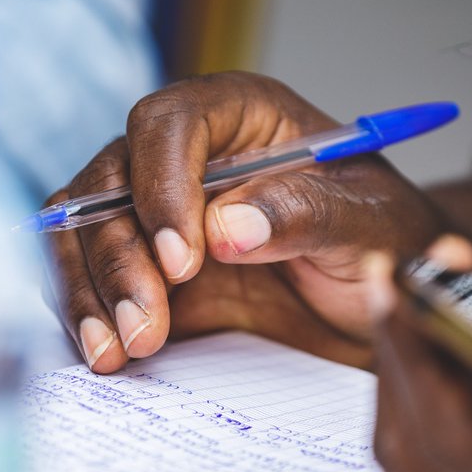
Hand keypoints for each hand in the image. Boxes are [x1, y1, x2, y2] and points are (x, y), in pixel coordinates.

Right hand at [44, 72, 446, 371]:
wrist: (383, 304)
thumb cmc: (387, 243)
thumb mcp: (370, 226)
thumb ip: (305, 215)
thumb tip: (224, 226)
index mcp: (243, 119)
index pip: (170, 125)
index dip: (162, 186)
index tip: (182, 261)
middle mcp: (187, 158)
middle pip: (112, 181)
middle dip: (119, 257)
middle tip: (145, 325)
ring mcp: (157, 214)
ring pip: (84, 229)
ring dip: (90, 289)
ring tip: (116, 350)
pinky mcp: (143, 269)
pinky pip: (88, 276)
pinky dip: (86, 312)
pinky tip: (105, 353)